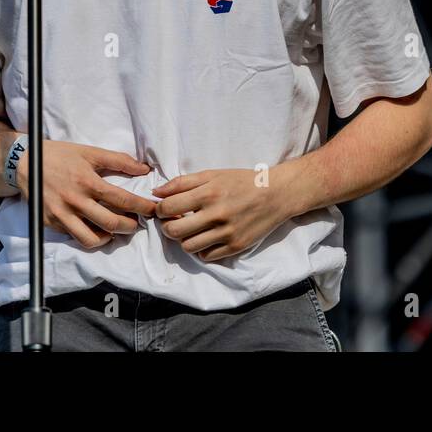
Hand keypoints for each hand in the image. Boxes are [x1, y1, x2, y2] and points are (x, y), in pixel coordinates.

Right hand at [26, 141, 158, 248]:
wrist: (25, 162)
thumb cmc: (61, 155)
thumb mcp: (90, 152)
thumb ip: (118, 160)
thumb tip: (144, 168)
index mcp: (88, 182)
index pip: (122, 199)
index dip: (142, 207)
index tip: (152, 210)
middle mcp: (75, 201)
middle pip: (111, 224)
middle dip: (130, 226)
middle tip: (137, 223)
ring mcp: (62, 215)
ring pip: (91, 239)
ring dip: (110, 238)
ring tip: (117, 230)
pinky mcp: (51, 223)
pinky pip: (74, 237)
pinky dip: (90, 237)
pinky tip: (97, 230)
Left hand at [152, 168, 294, 261]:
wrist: (276, 194)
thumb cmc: (242, 181)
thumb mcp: (212, 174)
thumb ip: (182, 182)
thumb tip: (155, 193)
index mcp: (208, 193)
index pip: (168, 207)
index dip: (160, 210)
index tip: (164, 209)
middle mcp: (216, 214)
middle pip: (174, 231)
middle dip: (167, 227)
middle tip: (174, 222)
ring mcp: (227, 233)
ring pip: (188, 247)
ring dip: (184, 239)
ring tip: (191, 230)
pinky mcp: (236, 247)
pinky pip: (206, 256)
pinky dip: (201, 249)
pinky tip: (206, 238)